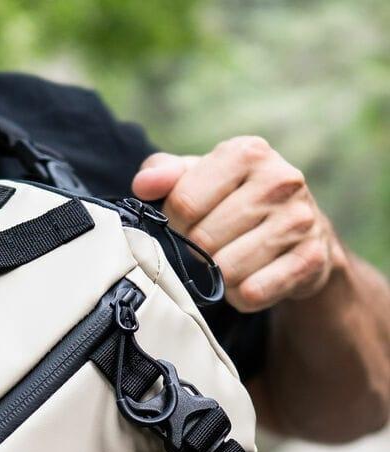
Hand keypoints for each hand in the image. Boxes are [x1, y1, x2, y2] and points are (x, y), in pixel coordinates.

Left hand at [132, 137, 342, 312]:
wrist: (300, 232)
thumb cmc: (235, 201)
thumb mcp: (200, 178)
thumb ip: (165, 175)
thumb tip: (143, 184)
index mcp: (247, 153)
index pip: (182, 203)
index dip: (177, 222)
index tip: (190, 221)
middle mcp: (280, 180)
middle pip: (203, 239)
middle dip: (198, 250)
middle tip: (214, 244)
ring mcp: (299, 220)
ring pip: (226, 270)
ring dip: (220, 275)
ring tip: (234, 258)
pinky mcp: (310, 259)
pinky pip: (252, 292)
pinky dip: (242, 296)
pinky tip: (253, 277)